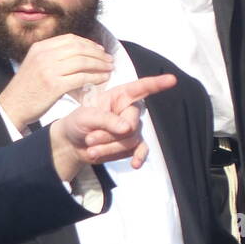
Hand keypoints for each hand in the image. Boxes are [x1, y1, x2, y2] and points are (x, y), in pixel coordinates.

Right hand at [0, 34, 112, 128]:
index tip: (99, 50)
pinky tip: (102, 79)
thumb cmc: (25, 89)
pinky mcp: (54, 86)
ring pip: (83, 62)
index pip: (70, 39)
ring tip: (109, 69)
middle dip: (98, 54)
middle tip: (109, 60)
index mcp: (39, 48)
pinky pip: (82, 78)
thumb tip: (76, 53)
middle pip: (79, 48)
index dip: (88, 43)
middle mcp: (44, 56)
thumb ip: (51, 56)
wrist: (12, 107)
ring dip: (100, 65)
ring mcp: (49, 70)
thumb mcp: (34, 64)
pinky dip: (95, 78)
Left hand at [48, 74, 177, 180]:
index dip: (156, 83)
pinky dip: (138, 157)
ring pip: (130, 140)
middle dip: (109, 135)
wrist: (73, 144)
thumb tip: (128, 128)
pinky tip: (135, 164)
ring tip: (92, 149)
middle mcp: (128, 111)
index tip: (172, 79)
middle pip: (132, 125)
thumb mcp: (85, 117)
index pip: (140, 88)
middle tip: (90, 139)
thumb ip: (106, 120)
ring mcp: (132, 129)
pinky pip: (140, 150)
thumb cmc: (78, 123)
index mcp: (118, 97)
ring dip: (109, 148)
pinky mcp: (131, 145)